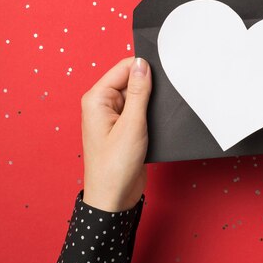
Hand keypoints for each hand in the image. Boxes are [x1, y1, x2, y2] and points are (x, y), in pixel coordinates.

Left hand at [80, 57, 151, 211]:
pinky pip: (140, 110)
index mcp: (97, 98)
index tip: (165, 70)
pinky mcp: (124, 127)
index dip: (144, 68)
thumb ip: (139, 92)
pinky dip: (150, 113)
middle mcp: (103, 104)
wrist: (114, 198)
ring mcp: (114, 116)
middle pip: (131, 80)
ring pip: (138, 96)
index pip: (123, 68)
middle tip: (163, 98)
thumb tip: (142, 64)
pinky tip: (157, 122)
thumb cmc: (115, 166)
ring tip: (158, 114)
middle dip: (149, 86)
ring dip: (151, 101)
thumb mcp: (132, 125)